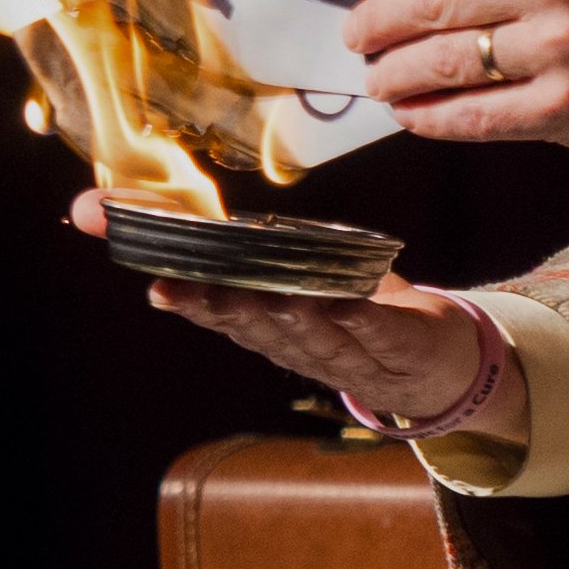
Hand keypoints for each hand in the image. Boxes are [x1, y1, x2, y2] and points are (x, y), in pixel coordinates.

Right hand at [69, 191, 510, 436]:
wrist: (435, 367)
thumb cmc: (347, 311)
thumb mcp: (284, 271)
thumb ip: (225, 239)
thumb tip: (134, 200)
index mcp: (268, 327)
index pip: (218, 312)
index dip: (186, 299)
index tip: (153, 283)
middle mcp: (299, 345)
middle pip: (255, 327)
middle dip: (224, 307)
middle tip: (196, 289)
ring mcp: (350, 353)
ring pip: (313, 336)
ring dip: (288, 316)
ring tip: (269, 294)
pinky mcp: (402, 348)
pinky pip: (380, 334)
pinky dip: (364, 318)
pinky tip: (350, 301)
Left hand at [337, 0, 568, 157]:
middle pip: (427, 1)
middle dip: (375, 24)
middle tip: (357, 39)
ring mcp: (562, 48)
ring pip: (439, 60)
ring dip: (392, 75)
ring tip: (379, 81)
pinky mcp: (566, 109)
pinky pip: (472, 115)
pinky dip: (430, 117)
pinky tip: (414, 115)